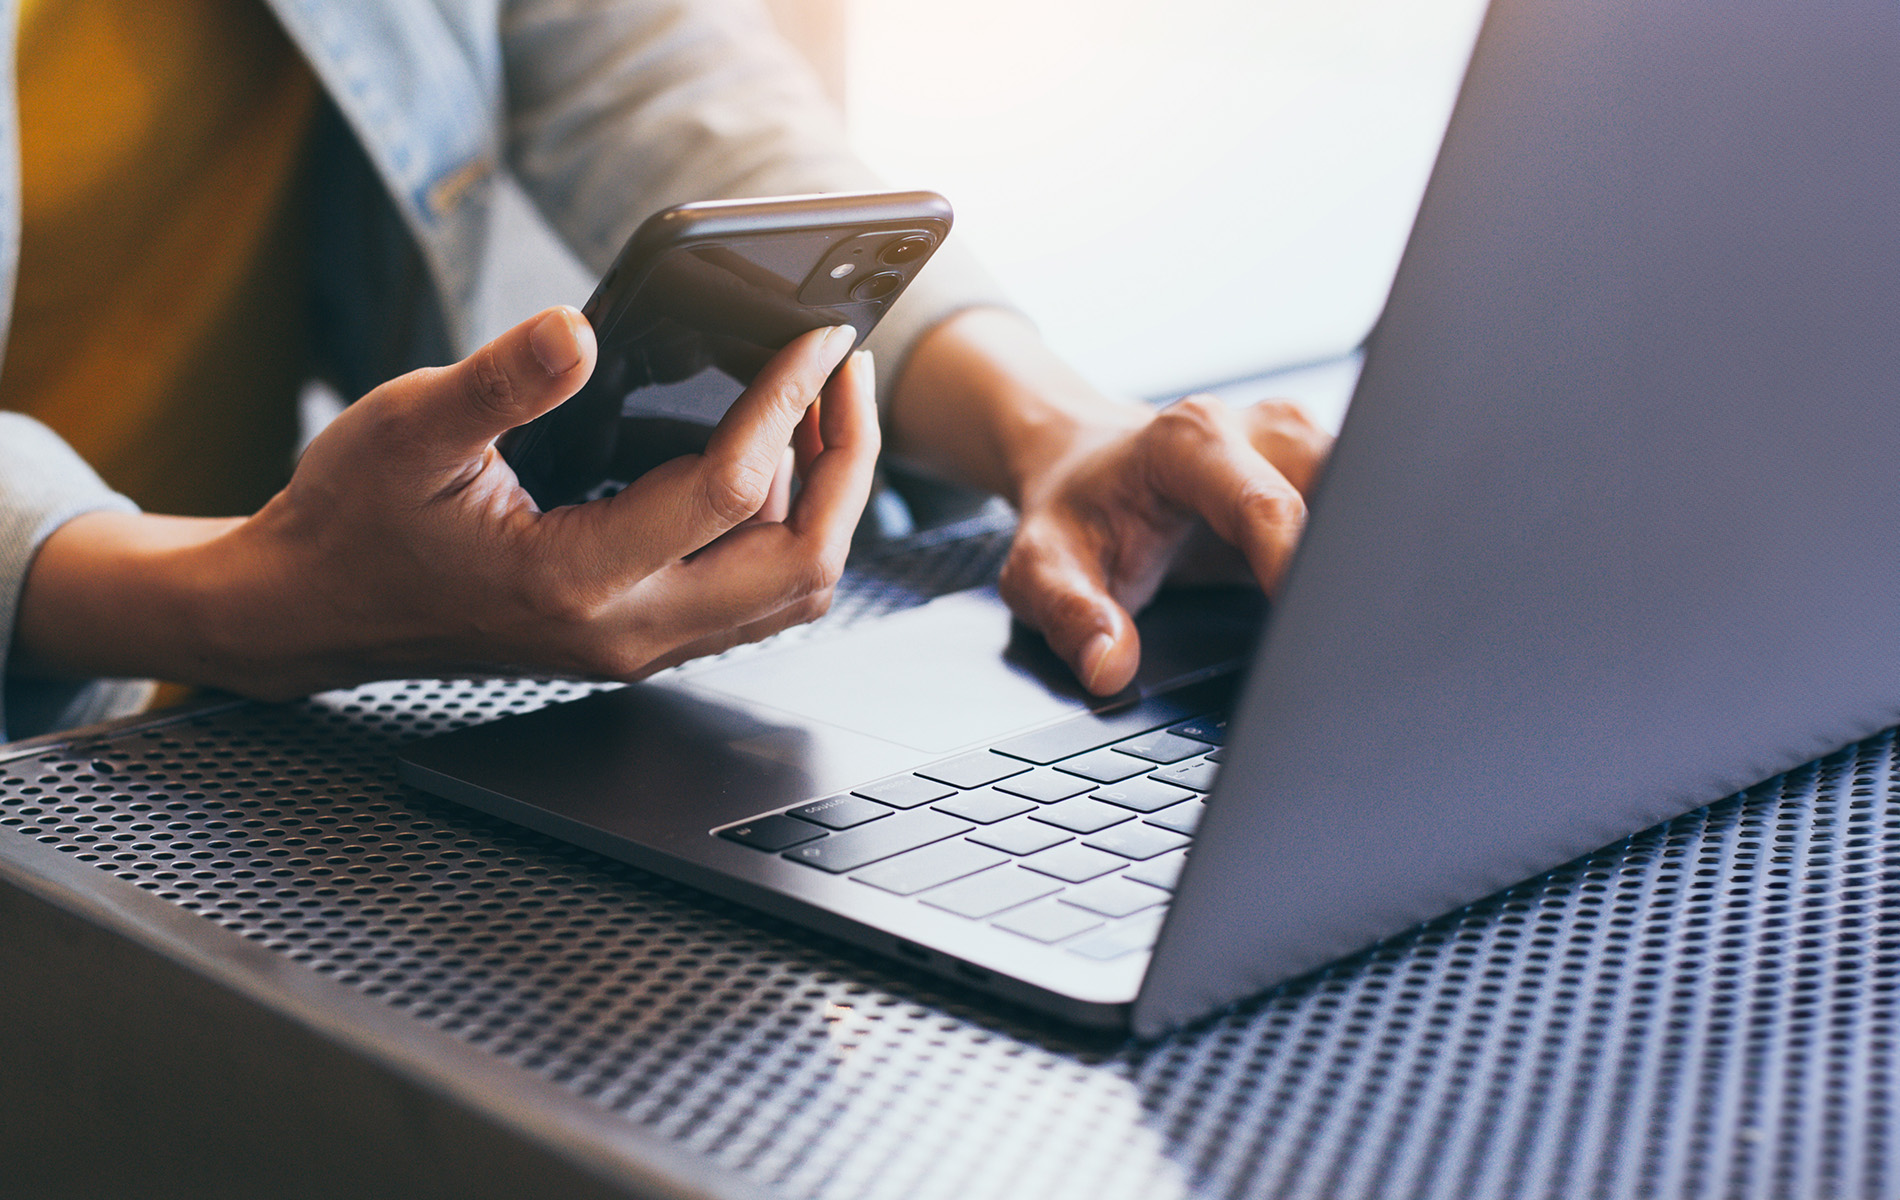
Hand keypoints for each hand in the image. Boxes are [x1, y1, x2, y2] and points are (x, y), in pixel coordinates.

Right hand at [15, 309, 878, 697]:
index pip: (727, 492)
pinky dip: (786, 526)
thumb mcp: (407, 428)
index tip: (819, 339)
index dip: (787, 407)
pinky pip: (753, 595)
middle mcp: (626, 630)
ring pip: (787, 590)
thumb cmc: (352, 519)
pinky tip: (772, 456)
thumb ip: (499, 382)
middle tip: (848, 371)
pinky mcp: (640, 635)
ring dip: (825, 500)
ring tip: (823, 405)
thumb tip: (580, 328)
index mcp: (574, 580)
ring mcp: (640, 643)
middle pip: (797, 565)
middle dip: (845, 465)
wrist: (313, 609)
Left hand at [885, 308, 1330, 695]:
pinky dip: (1360, 556)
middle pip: (1340, 489)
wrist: (1083, 470)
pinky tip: (1350, 605)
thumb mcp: (1042, 570)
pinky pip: (1363, 509)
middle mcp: (1255, 430)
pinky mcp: (1320, 470)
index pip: (1267, 504)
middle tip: (1345, 639)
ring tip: (1353, 627)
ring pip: (1368, 496)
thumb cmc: (1073, 518)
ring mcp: (1296, 445)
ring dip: (1362, 560)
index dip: (1296, 564)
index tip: (1310, 629)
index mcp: (1190, 441)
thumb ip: (1073, 616)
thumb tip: (1110, 665)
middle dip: (1348, 562)